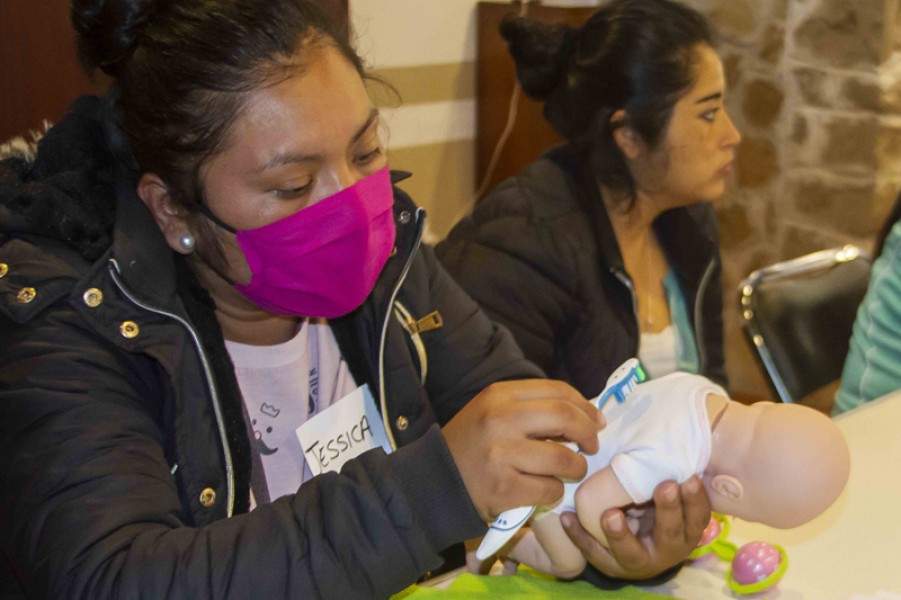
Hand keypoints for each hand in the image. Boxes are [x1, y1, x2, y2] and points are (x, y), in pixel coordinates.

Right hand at [442, 379, 602, 520]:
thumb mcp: (492, 411)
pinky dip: (554, 492)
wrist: (435, 479)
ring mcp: (501, 456)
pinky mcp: (504, 490)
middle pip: (566, 418)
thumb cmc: (472, 443)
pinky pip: (549, 490)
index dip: (585, 406)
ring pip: (563, 459)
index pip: (558, 391)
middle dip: (588, 434)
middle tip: (591, 446)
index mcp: (500, 396)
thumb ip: (531, 407)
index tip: (595, 421)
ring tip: (569, 470)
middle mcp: (500, 421)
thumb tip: (585, 415)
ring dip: (576, 468)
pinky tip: (544, 489)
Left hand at [560, 476, 710, 579]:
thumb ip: (669, 473)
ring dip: (620, 534)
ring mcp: (637, 560)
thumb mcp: (668, 496)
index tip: (690, 478)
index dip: (696, 500)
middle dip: (668, 510)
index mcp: (685, 531)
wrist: (638, 550)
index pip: (697, 517)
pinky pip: (593, 552)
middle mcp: (666, 549)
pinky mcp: (609, 564)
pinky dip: (580, 535)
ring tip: (610, 515)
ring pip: (631, 552)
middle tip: (664, 486)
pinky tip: (568, 518)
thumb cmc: (655, 508)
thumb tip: (668, 433)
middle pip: (670, 533)